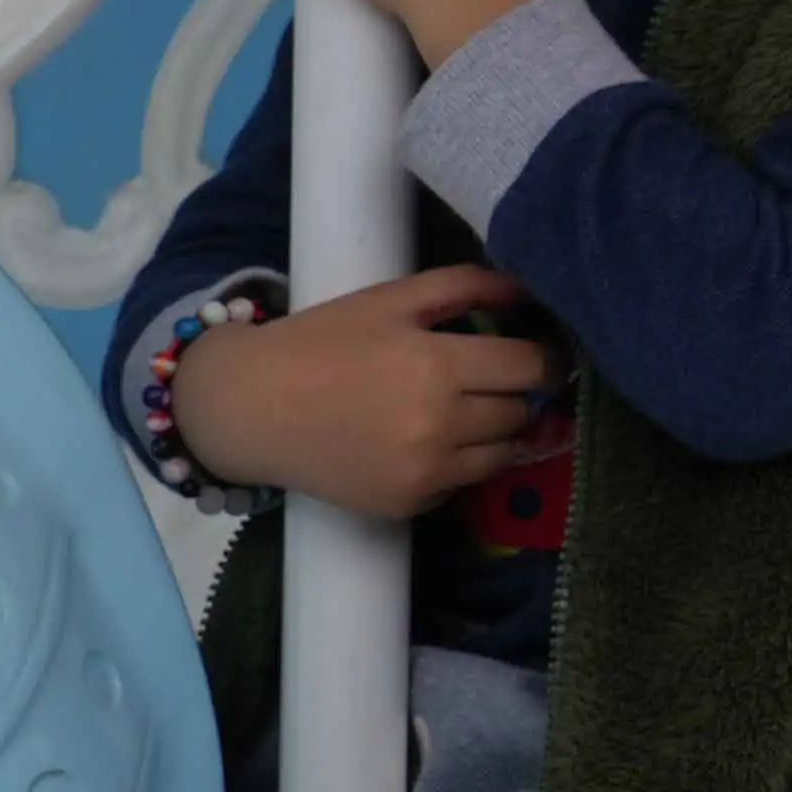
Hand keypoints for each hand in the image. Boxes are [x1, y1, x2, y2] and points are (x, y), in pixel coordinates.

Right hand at [169, 264, 554, 521]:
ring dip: (496, 431)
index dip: (543, 357)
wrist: (248, 408)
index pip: (532, 366)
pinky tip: (420, 441)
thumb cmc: (320, 344)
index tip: (535, 354)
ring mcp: (425, 471)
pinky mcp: (409, 504)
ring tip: (459, 410)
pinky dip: (457, 463)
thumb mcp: (390, 300)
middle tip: (485, 379)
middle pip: (520, 410)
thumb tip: (529, 290)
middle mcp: (439, 425)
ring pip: (504, 452)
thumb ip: (465, 287)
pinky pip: (463, 482)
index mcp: (438, 366)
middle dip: (512, 392)